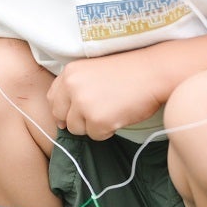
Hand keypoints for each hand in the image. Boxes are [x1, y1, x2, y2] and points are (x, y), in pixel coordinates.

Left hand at [47, 49, 168, 139]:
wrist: (154, 73)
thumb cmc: (128, 73)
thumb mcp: (93, 71)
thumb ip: (75, 87)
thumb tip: (61, 118)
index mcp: (69, 72)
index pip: (52, 98)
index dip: (63, 109)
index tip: (74, 113)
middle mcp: (71, 86)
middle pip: (60, 116)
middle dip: (76, 120)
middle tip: (97, 115)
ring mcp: (83, 103)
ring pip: (77, 129)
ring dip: (92, 126)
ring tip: (111, 112)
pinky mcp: (97, 119)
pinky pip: (95, 136)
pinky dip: (107, 131)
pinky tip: (119, 116)